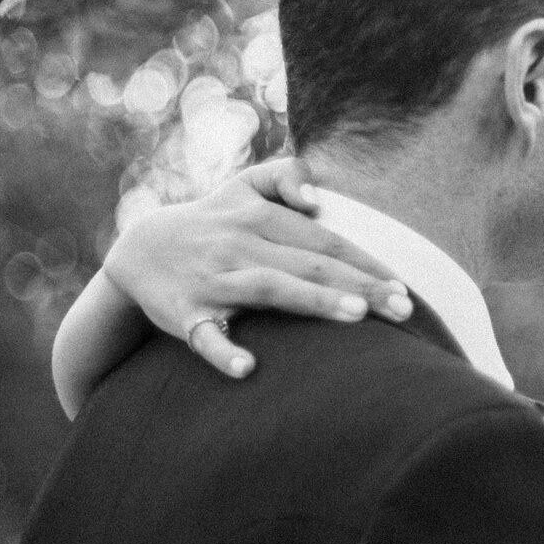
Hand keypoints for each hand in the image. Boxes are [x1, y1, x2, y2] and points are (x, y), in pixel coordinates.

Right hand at [104, 156, 412, 379]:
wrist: (138, 250)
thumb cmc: (212, 220)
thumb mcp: (243, 185)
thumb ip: (285, 175)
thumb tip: (318, 197)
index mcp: (259, 216)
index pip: (324, 240)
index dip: (366, 262)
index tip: (405, 287)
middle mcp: (239, 244)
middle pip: (309, 264)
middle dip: (360, 285)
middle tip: (404, 308)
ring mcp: (212, 280)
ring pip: (269, 288)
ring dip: (312, 302)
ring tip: (356, 317)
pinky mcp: (184, 314)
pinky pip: (203, 335)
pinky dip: (223, 351)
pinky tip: (247, 369)